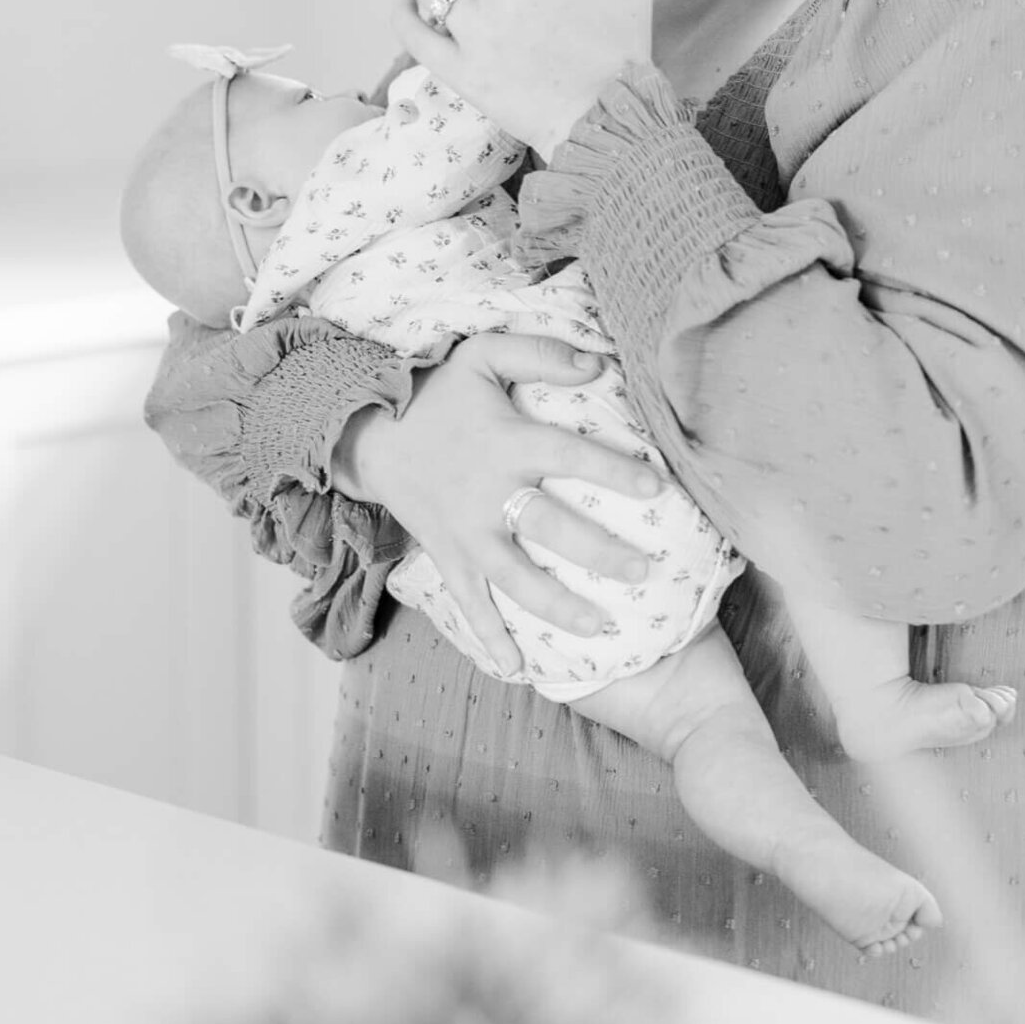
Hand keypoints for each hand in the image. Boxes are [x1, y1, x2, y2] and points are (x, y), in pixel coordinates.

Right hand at [334, 334, 663, 672]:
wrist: (366, 430)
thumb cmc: (437, 391)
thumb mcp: (483, 353)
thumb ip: (541, 354)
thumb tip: (599, 363)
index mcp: (507, 443)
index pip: (571, 457)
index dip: (615, 471)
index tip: (658, 488)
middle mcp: (489, 495)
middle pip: (551, 529)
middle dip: (599, 553)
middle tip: (644, 573)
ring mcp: (465, 533)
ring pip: (515, 579)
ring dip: (557, 606)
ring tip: (601, 627)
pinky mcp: (446, 556)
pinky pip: (468, 604)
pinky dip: (489, 638)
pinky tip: (516, 670)